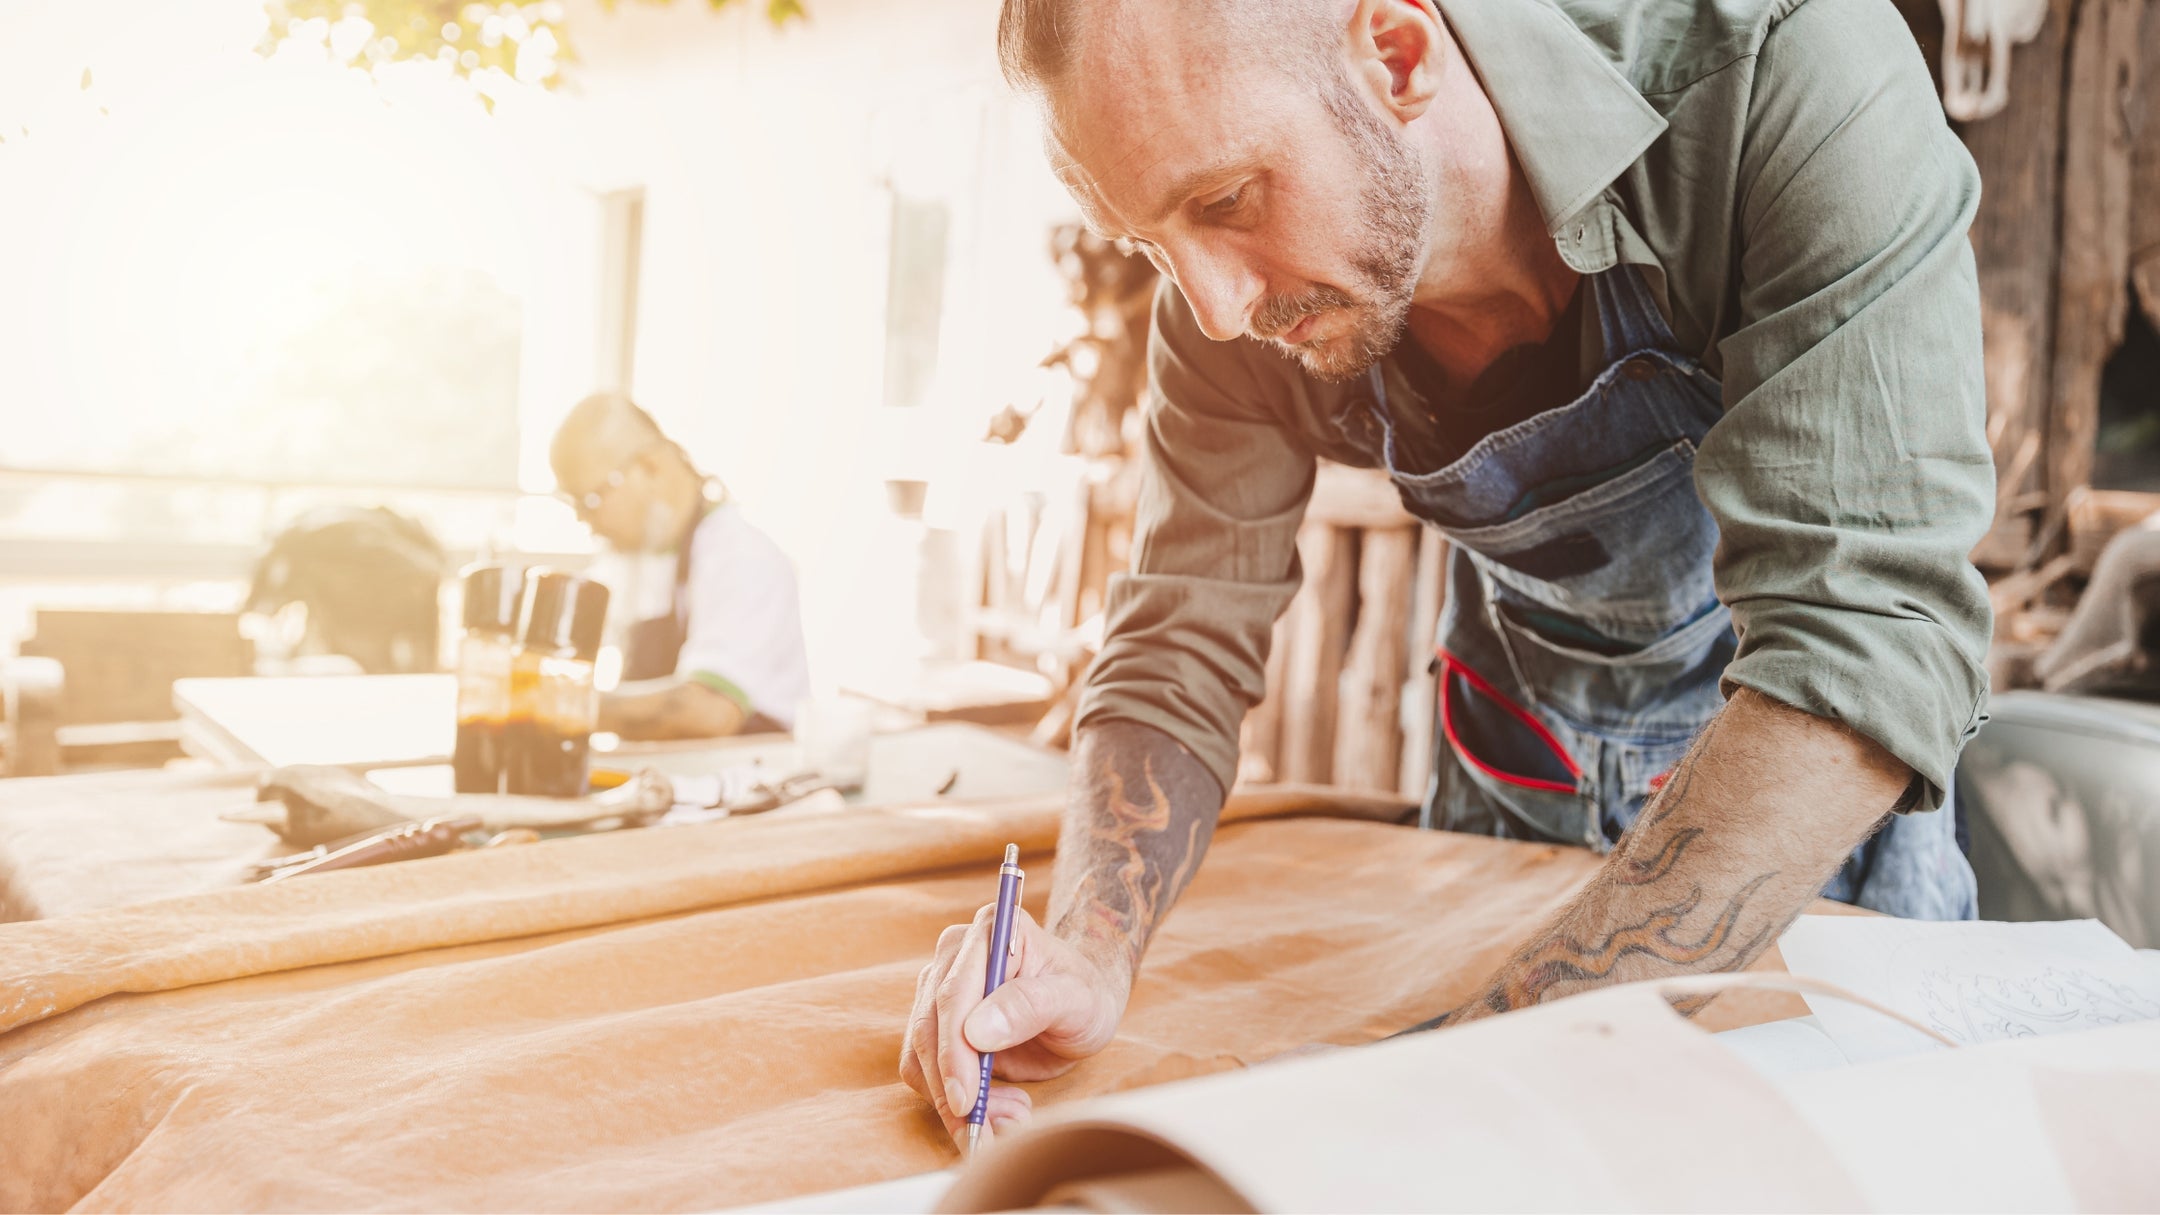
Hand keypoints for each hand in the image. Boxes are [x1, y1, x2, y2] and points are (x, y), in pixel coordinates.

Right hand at [898, 904, 1127, 1145]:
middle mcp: (955, 953)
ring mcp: (938, 987)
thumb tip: (976, 1031)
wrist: (1081, 1006)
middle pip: (929, 1027)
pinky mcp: (934, 1022)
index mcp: (991, 931)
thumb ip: (1031, 1006)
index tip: (966, 1097)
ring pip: (920, 1054)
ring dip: (952, 1101)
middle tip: (986, 1132)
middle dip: (952, 1088)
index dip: (954, 1050)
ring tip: (1005, 1122)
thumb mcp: (1076, 999)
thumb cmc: (1085, 995)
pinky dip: (949, 1101)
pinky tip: (992, 1113)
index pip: (955, 994)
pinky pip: (925, 1069)